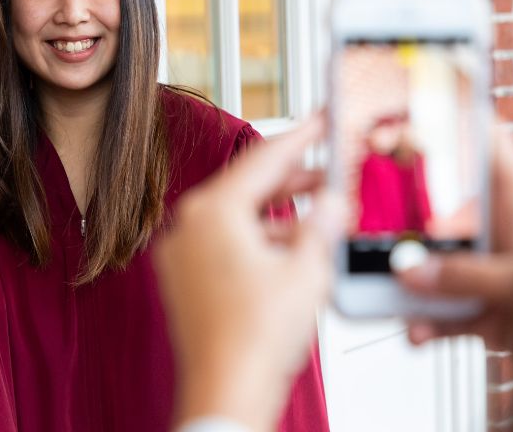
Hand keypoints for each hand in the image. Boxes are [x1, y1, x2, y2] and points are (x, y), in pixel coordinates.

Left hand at [155, 116, 344, 431]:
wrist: (226, 392)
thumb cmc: (254, 338)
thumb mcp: (307, 270)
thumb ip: (322, 225)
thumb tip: (331, 202)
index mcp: (212, 211)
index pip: (265, 159)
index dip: (302, 137)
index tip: (320, 121)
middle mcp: (187, 226)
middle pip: (247, 186)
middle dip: (292, 181)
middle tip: (327, 173)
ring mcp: (180, 254)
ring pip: (236, 217)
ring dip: (277, 216)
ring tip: (318, 218)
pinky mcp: (183, 280)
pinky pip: (223, 244)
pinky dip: (256, 241)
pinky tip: (288, 251)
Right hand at [395, 125, 512, 352]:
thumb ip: (466, 276)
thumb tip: (410, 271)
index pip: (483, 141)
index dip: (445, 121)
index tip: (402, 118)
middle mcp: (496, 228)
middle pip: (438, 203)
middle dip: (400, 212)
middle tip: (369, 211)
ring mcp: (486, 267)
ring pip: (431, 263)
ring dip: (407, 282)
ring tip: (389, 289)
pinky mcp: (481, 306)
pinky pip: (440, 310)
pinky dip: (424, 323)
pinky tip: (416, 329)